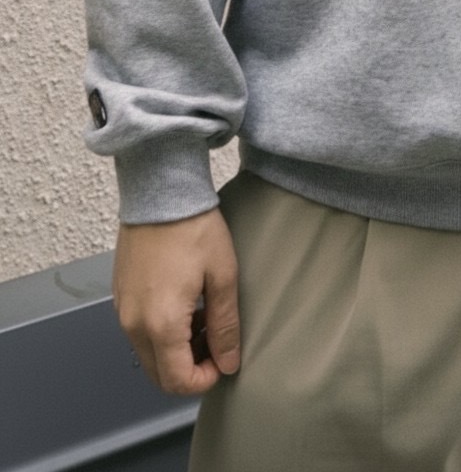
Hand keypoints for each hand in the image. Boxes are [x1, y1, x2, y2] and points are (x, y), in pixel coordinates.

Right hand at [112, 206, 239, 394]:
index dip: (204, 380)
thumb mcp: (222, 276)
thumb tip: (228, 363)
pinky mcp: (119, 295)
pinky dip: (160, 332)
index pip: (177, 381)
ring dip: (175, 350)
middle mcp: (134, 324)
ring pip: (147, 354)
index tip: (224, 359)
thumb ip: (225, 326)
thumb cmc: (194, 229)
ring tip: (203, 318)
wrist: (161, 193)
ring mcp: (122, 309)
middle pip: (158, 374)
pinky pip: (138, 331)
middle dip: (189, 368)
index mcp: (161, 324)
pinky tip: (184, 304)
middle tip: (215, 340)